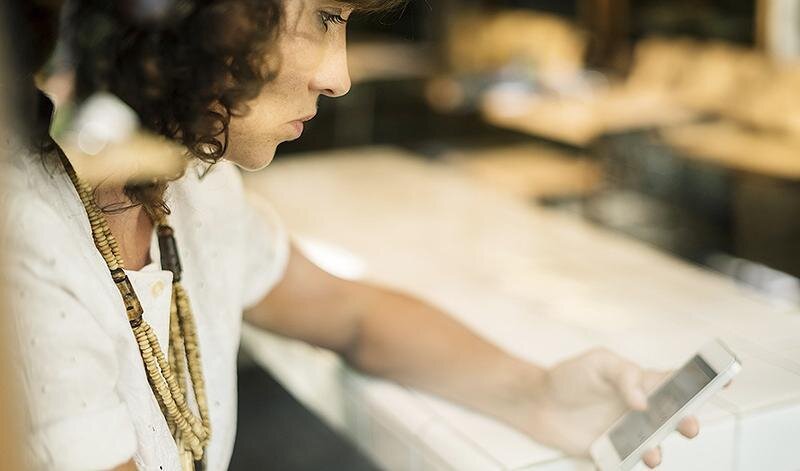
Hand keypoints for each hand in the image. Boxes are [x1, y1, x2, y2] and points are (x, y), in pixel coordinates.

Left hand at [519, 348, 698, 467]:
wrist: (538, 403)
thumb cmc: (569, 377)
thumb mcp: (598, 363)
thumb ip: (624, 375)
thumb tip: (642, 401)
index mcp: (643, 383)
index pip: (679, 381)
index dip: (704, 381)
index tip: (727, 379)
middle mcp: (642, 410)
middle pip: (674, 419)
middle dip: (687, 422)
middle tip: (688, 425)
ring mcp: (629, 433)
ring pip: (655, 446)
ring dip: (658, 451)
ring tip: (651, 453)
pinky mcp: (612, 452)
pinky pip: (627, 463)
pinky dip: (629, 465)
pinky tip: (623, 462)